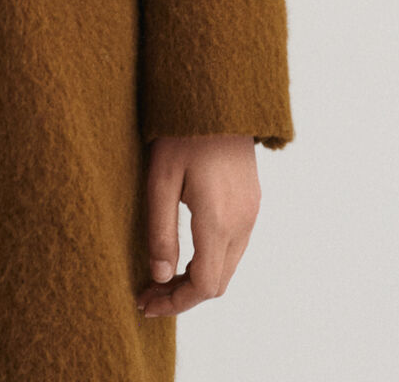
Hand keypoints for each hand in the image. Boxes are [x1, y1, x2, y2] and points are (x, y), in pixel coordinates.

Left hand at [136, 134, 259, 318]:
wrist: (218, 95)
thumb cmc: (182, 132)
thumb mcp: (160, 179)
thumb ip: (160, 231)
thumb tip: (160, 277)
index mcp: (219, 221)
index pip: (204, 286)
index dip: (175, 302)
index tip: (145, 302)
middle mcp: (242, 222)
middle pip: (218, 282)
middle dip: (183, 295)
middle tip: (148, 293)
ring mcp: (251, 212)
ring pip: (227, 266)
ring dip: (197, 278)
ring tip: (161, 275)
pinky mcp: (252, 201)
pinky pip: (234, 245)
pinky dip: (210, 259)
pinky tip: (185, 251)